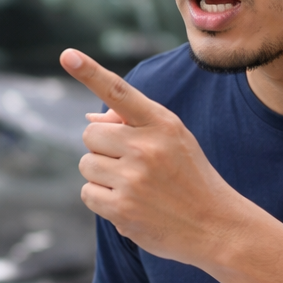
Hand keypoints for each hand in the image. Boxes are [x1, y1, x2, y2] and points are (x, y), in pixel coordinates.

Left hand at [58, 48, 248, 265]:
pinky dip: (101, 199)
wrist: (216, 227)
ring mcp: (133, 180)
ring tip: (133, 186)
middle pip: (91, 134)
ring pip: (86, 164)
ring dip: (101, 175)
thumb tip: (89, 117)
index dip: (90, 73)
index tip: (66, 55)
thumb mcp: (173, 140)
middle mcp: (146, 148)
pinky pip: (87, 193)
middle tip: (130, 163)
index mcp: (162, 124)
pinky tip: (128, 204)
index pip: (119, 92)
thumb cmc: (189, 177)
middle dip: (102, 148)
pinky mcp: (122, 210)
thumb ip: (134, 123)